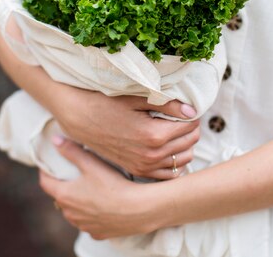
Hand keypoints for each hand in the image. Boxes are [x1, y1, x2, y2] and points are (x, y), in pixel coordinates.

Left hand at [40, 137, 160, 239]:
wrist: (138, 209)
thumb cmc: (113, 185)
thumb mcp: (91, 164)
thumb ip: (72, 151)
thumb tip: (55, 140)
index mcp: (64, 195)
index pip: (46, 183)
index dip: (45, 172)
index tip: (48, 166)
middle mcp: (70, 214)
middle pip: (60, 198)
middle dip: (64, 187)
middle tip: (72, 176)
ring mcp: (83, 225)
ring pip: (74, 213)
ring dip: (77, 203)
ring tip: (89, 191)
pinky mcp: (98, 233)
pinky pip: (89, 223)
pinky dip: (92, 216)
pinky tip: (103, 207)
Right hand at [56, 88, 200, 179]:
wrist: (80, 119)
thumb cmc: (107, 103)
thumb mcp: (137, 99)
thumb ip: (167, 105)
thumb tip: (191, 111)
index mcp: (154, 135)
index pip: (190, 126)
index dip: (192, 115)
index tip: (187, 109)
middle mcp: (151, 155)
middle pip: (189, 142)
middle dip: (191, 129)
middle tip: (185, 118)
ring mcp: (144, 166)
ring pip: (183, 159)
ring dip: (186, 145)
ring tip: (178, 131)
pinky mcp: (138, 170)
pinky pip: (169, 174)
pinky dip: (175, 162)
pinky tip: (171, 149)